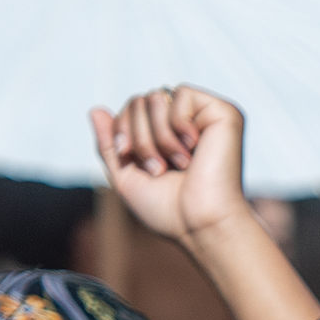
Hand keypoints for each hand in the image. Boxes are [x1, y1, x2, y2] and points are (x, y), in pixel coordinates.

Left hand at [90, 85, 252, 248]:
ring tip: (178, 163)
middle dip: (139, 136)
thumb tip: (95, 109)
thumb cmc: (170, 211)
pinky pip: (181, 93)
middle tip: (159, 169)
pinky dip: (178, 123)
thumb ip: (108, 144)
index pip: (131, 108)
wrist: (202, 226)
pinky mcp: (224, 113)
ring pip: (157, 96)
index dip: (122, 130)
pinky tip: (194, 147)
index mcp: (168, 136)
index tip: (132, 161)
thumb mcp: (126, 177)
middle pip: (140, 101)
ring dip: (158, 136)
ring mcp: (206, 116)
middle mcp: (188, 123)